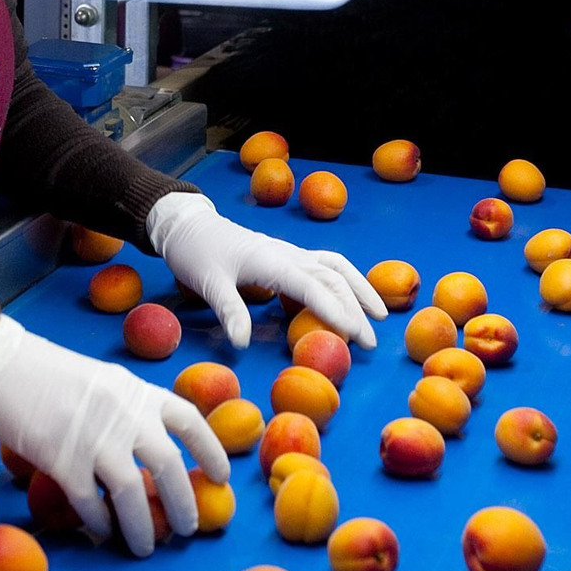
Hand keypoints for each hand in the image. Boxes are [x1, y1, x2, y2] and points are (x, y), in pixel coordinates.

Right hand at [0, 315, 228, 555]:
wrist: (4, 369)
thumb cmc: (51, 375)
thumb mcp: (106, 381)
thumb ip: (132, 411)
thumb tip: (153, 456)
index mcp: (139, 391)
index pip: (189, 420)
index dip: (211, 450)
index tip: (222, 476)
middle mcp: (126, 415)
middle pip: (169, 466)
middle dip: (184, 502)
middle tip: (189, 528)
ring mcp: (96, 439)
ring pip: (133, 494)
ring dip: (144, 527)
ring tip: (148, 547)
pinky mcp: (64, 462)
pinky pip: (90, 505)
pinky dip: (100, 524)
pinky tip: (103, 533)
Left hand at [146, 192, 386, 349]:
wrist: (190, 225)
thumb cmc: (197, 253)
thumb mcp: (209, 283)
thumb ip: (229, 311)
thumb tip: (242, 345)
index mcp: (272, 260)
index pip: (313, 287)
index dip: (335, 310)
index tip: (353, 334)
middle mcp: (288, 254)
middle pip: (332, 278)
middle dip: (356, 308)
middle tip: (371, 342)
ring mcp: (290, 253)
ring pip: (335, 267)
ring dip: (360, 289)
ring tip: (380, 315)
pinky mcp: (286, 256)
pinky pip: (324, 266)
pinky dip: (344, 281)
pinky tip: (351, 298)